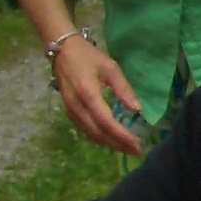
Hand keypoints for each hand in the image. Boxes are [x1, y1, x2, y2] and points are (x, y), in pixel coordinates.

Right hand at [50, 35, 145, 155]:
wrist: (62, 49)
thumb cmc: (89, 57)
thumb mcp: (111, 68)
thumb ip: (124, 89)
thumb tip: (137, 110)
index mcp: (88, 94)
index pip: (106, 122)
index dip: (122, 136)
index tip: (138, 144)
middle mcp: (76, 105)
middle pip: (98, 133)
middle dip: (118, 144)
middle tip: (136, 151)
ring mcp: (70, 109)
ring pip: (89, 133)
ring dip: (108, 144)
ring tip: (127, 148)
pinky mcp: (68, 110)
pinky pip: (83, 129)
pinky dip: (98, 137)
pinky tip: (111, 140)